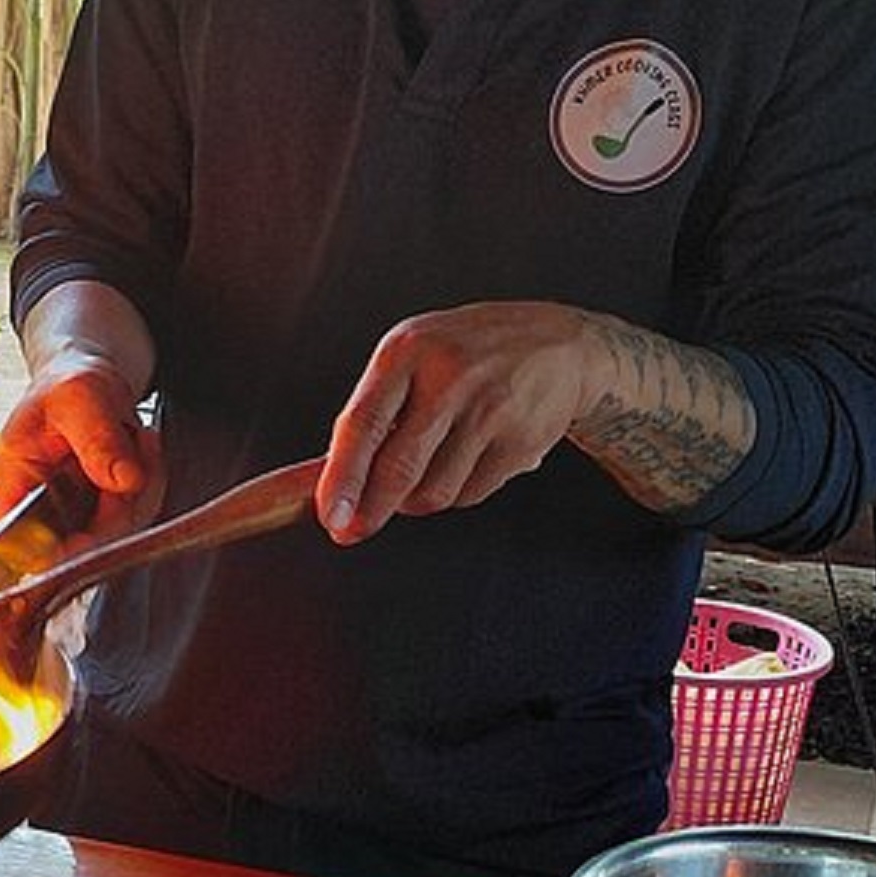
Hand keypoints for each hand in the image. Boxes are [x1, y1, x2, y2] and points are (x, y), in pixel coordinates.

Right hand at [0, 355, 163, 544]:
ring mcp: (73, 516)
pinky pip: (134, 516)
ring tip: (134, 436)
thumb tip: (122, 480)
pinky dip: (149, 482)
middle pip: (79, 545)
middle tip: (132, 452)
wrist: (85, 381)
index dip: (55, 551)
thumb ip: (97, 438)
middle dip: (118, 505)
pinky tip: (141, 446)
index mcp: (13, 484)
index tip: (90, 536)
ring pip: (116, 532)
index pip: (21, 546)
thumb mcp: (78, 398)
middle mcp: (40, 510)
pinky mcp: (102, 514)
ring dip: (140, 487)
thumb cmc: (66, 385)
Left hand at [315, 301, 609, 545]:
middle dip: (370, 510)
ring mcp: (491, 409)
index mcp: (407, 350)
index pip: (364, 423)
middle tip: (352, 530)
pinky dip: (455, 494)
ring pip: (434, 491)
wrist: (560, 345)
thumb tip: (315, 483)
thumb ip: (367, 416)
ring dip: (415, 501)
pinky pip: (470, 494)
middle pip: (400, 467)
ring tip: (421, 474)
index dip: (342, 478)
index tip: (330, 516)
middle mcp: (450, 376)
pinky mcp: (521, 440)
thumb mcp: (409, 360)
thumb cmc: (464, 355)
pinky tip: (462, 464)